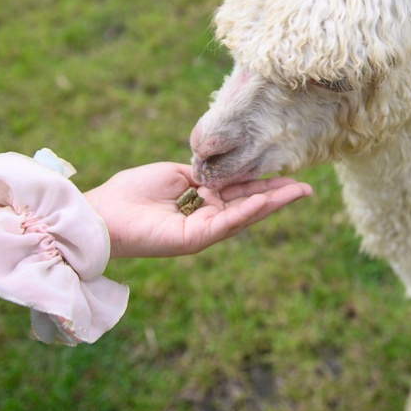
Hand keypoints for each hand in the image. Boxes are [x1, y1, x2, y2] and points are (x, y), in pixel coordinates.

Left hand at [83, 162, 312, 257]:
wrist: (103, 213)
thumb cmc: (132, 191)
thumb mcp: (176, 174)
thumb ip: (204, 174)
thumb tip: (226, 170)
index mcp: (201, 202)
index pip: (239, 191)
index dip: (263, 182)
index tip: (286, 173)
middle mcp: (206, 219)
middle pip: (249, 205)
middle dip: (278, 196)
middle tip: (307, 187)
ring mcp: (203, 231)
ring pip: (244, 215)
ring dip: (272, 203)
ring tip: (299, 191)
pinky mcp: (195, 240)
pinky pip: (227, 222)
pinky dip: (248, 210)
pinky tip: (267, 199)